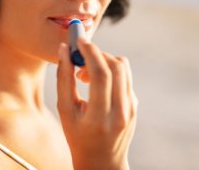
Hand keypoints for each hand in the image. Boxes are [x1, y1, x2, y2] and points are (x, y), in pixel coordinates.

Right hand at [56, 37, 137, 169]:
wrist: (102, 160)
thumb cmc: (78, 136)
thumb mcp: (65, 111)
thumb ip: (64, 79)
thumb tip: (63, 50)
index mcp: (100, 117)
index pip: (101, 74)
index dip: (91, 52)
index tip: (80, 40)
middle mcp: (121, 112)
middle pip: (116, 66)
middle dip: (97, 53)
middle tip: (79, 57)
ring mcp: (131, 108)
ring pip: (123, 68)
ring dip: (103, 61)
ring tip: (85, 74)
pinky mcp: (135, 105)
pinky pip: (124, 77)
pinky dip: (109, 71)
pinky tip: (96, 84)